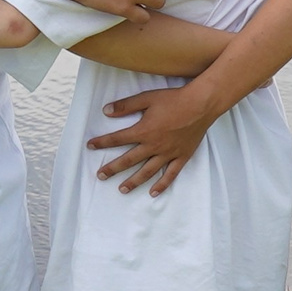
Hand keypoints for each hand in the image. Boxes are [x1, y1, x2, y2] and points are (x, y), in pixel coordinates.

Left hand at [86, 83, 220, 194]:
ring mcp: (168, 154)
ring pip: (147, 171)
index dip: (102, 142)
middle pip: (129, 160)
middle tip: (100, 176)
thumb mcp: (147, 98)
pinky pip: (170, 175)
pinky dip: (162, 185)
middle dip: (113, 168)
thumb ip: (126, 106)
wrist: (201, 104)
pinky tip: (153, 193)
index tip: (90, 146)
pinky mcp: (181, 157)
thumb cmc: (174, 99)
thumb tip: (106, 111)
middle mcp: (154, 146)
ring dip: (133, 181)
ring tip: (122, 189)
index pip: (117, 139)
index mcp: (144, 131)